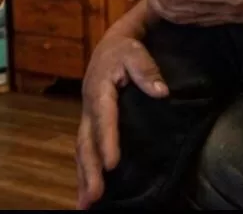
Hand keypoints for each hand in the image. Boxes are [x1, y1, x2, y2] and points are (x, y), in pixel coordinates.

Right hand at [76, 25, 167, 208]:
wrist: (110, 45)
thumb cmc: (126, 50)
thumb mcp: (136, 51)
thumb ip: (147, 69)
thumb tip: (161, 91)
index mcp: (99, 89)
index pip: (103, 117)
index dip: (107, 140)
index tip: (112, 164)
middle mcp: (89, 106)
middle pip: (86, 141)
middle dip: (90, 170)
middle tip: (95, 196)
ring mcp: (87, 117)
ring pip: (82, 150)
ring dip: (83, 177)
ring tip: (85, 205)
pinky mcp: (91, 124)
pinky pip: (85, 150)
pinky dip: (85, 172)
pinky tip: (88, 192)